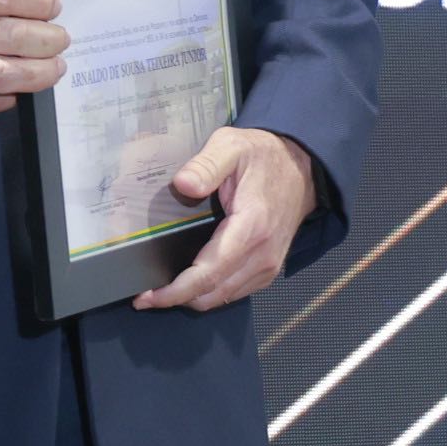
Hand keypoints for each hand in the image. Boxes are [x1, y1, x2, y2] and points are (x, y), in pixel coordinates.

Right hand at [0, 0, 67, 115]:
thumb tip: (28, 3)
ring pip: (5, 74)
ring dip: (39, 73)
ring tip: (55, 68)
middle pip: (14, 36)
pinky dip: (9, 96)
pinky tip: (19, 89)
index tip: (53, 6)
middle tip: (61, 39)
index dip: (41, 2)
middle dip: (49, 40)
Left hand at [137, 127, 317, 312]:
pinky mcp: (268, 270)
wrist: (301, 169)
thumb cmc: (264, 157)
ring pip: (222, 297)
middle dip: (176, 299)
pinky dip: (210, 293)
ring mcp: (268, 266)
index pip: (209, 273)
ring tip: (162, 290)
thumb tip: (182, 185)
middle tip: (145, 295)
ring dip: (192, 298)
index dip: (175, 290)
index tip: (146, 296)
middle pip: (213, 293)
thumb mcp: (232, 146)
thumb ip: (206, 165)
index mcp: (251, 227)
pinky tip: (191, 282)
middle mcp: (262, 254)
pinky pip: (234, 292)